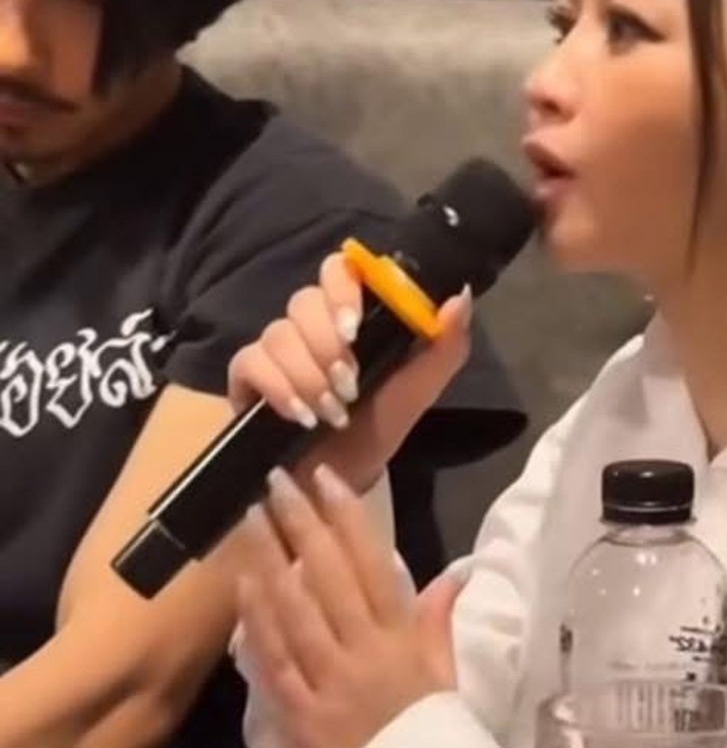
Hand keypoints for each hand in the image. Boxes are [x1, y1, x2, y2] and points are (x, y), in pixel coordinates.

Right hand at [227, 249, 472, 494]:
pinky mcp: (246, 376)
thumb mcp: (418, 389)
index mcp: (351, 313)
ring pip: (278, 333)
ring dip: (309, 376)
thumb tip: (460, 296)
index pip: (339, 269)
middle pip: (303, 301)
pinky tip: (300, 415)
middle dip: (328, 346)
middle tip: (350, 387)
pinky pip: (250, 362)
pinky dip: (278, 388)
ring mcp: (274, 348)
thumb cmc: (379, 425)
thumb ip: (445, 345)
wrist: (341, 477)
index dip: (343, 289)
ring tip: (332, 413)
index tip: (356, 327)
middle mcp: (309, 323)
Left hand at [237, 461, 463, 747]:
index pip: (373, 565)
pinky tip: (243, 585)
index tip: (328, 478)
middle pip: (328, 577)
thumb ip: (439, 625)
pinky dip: (257, 620)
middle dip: (302, 524)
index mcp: (404, 641)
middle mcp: (365, 654)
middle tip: (277, 480)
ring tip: (250, 517)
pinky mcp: (299, 715)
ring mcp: (329, 684)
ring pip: (295, 610)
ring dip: (269, 559)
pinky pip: (274, 660)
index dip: (349, 518)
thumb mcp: (446, 681)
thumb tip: (453, 576)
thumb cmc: (433, 742)